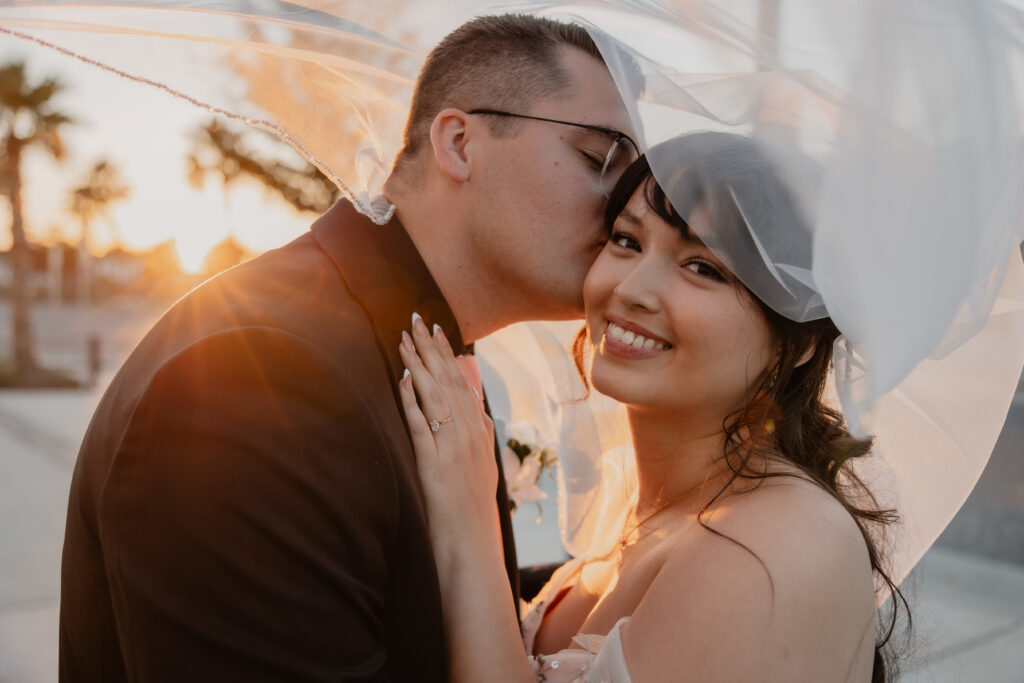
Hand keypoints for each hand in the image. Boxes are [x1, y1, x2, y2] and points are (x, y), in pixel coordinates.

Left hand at [397, 313, 499, 555]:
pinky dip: (412, 399)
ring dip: (419, 365)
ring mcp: (454, 447)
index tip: (436, 331)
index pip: (462, 383)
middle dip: (431, 349)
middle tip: (416, 320)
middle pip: (449, 382)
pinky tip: (403, 379)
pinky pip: (422, 424)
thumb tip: (483, 414)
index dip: (447, 355)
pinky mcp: (435, 463)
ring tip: (404, 339)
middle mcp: (470, 434)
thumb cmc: (474, 512)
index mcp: (480, 433)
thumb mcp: (487, 469)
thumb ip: (484, 438)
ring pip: (436, 396)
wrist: (472, 546)